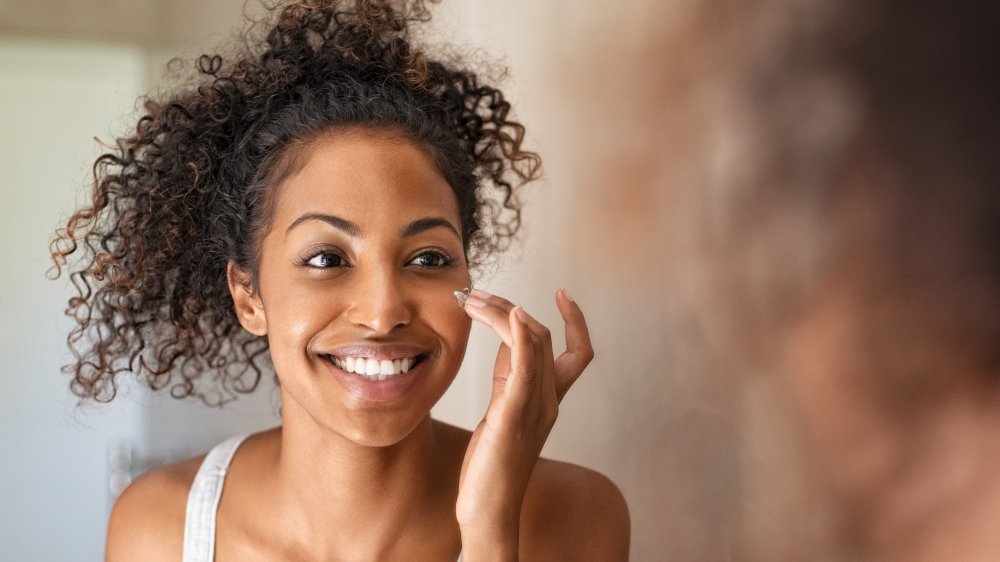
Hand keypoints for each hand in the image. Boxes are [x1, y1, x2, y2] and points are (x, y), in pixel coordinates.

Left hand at [455, 288, 593, 557]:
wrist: (488, 509)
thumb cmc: (492, 464)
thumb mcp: (502, 411)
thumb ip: (509, 377)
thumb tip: (505, 340)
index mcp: (550, 400)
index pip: (578, 352)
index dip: (576, 321)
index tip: (562, 292)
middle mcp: (549, 400)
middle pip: (543, 337)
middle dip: (510, 307)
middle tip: (476, 294)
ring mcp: (534, 408)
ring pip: (532, 343)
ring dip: (503, 312)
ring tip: (473, 299)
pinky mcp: (512, 416)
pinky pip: (524, 368)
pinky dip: (519, 335)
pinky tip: (511, 314)